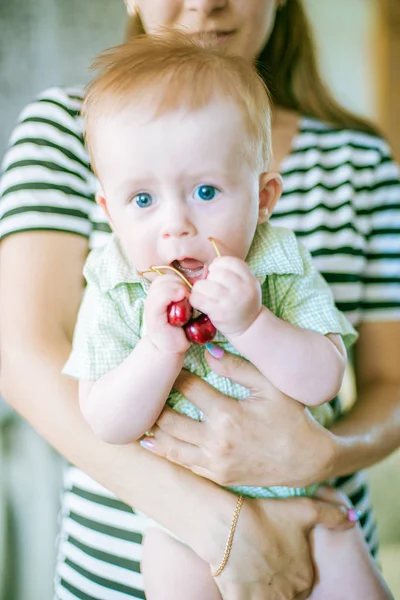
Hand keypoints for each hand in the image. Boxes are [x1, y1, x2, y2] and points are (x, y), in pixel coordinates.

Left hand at [142, 350, 335, 487]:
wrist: (306, 460)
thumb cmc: (291, 417)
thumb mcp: (270, 387)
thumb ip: (237, 367)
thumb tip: (208, 351)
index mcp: (228, 415)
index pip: (188, 388)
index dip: (175, 374)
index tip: (167, 363)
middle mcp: (216, 442)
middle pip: (169, 419)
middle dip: (155, 402)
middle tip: (146, 389)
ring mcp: (215, 463)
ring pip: (169, 446)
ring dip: (153, 429)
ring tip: (138, 415)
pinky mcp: (217, 476)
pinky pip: (183, 463)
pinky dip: (164, 451)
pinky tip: (150, 442)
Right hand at [144, 274, 189, 353]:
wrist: (168, 348)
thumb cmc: (179, 328)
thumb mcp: (184, 308)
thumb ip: (185, 294)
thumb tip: (199, 282)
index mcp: (159, 293)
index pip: (168, 276)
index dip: (180, 279)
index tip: (189, 292)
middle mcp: (152, 296)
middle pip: (165, 278)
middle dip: (180, 283)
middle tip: (188, 297)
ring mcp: (151, 304)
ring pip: (163, 284)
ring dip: (177, 288)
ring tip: (185, 300)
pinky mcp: (152, 314)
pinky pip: (160, 297)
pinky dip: (171, 294)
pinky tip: (181, 298)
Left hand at [190, 256, 260, 335]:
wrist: (249, 326)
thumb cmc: (243, 301)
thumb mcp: (247, 284)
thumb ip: (233, 273)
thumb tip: (209, 267)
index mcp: (249, 279)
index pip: (230, 262)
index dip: (219, 264)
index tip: (215, 271)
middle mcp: (241, 290)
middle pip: (217, 273)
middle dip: (209, 277)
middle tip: (210, 285)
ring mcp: (229, 302)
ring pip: (204, 285)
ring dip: (199, 288)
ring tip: (203, 293)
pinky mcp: (218, 313)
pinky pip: (198, 300)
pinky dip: (195, 299)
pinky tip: (199, 302)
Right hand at [214, 489, 354, 599]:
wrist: (226, 522)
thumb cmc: (265, 513)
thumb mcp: (302, 509)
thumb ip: (331, 514)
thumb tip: (353, 517)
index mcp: (304, 576)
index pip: (300, 580)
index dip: (287, 565)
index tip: (275, 552)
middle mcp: (288, 593)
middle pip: (283, 591)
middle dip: (274, 580)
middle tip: (260, 558)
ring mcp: (264, 599)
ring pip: (266, 597)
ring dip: (259, 588)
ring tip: (248, 567)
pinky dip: (241, 594)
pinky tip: (235, 578)